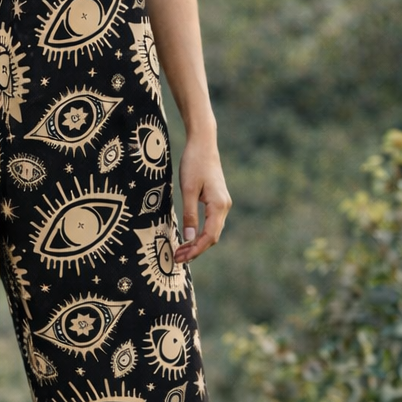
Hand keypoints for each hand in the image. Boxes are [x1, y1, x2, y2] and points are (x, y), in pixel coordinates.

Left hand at [173, 135, 231, 262]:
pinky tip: (189, 237)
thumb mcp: (188, 189)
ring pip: (212, 231)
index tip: (180, 258)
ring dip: (197, 243)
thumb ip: (189, 213)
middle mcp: (224, 206)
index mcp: (219, 205)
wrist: (203, 144)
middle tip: (177, 258)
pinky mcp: (218, 200)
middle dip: (195, 250)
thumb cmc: (194, 163)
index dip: (195, 250)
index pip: (209, 236)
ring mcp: (223, 204)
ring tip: (180, 251)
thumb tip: (189, 237)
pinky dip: (200, 233)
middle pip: (212, 237)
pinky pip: (211, 223)